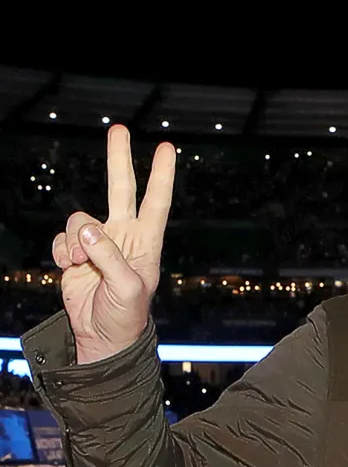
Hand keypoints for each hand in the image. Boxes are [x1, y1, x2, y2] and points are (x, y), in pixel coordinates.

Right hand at [52, 124, 175, 363]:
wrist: (102, 338)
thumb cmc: (125, 317)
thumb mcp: (127, 289)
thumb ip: (109, 257)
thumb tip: (89, 230)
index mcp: (145, 244)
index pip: (156, 203)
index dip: (161, 176)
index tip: (167, 149)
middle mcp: (123, 237)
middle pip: (120, 189)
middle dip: (119, 160)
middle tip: (119, 129)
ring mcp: (98, 244)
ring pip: (79, 219)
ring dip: (74, 240)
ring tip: (79, 265)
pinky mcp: (75, 254)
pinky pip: (63, 238)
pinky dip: (61, 251)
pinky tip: (69, 268)